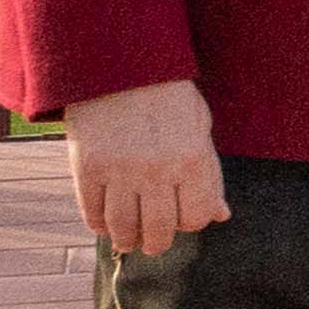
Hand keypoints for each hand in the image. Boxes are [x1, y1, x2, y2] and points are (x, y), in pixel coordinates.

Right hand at [63, 80, 228, 253]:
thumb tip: (221, 215)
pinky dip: (100, 225)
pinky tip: (107, 223)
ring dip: (128, 240)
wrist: (118, 66)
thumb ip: (210, 175)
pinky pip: (93, 213)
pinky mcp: (87, 169)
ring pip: (124, 228)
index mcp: (193, 158)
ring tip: (131, 241)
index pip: (197, 216)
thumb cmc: (168, 97)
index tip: (185, 218)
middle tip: (154, 242)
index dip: (192, 222)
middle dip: (158, 242)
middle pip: (160, 229)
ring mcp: (120, 171)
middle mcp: (157, 170)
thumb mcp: (200, 127)